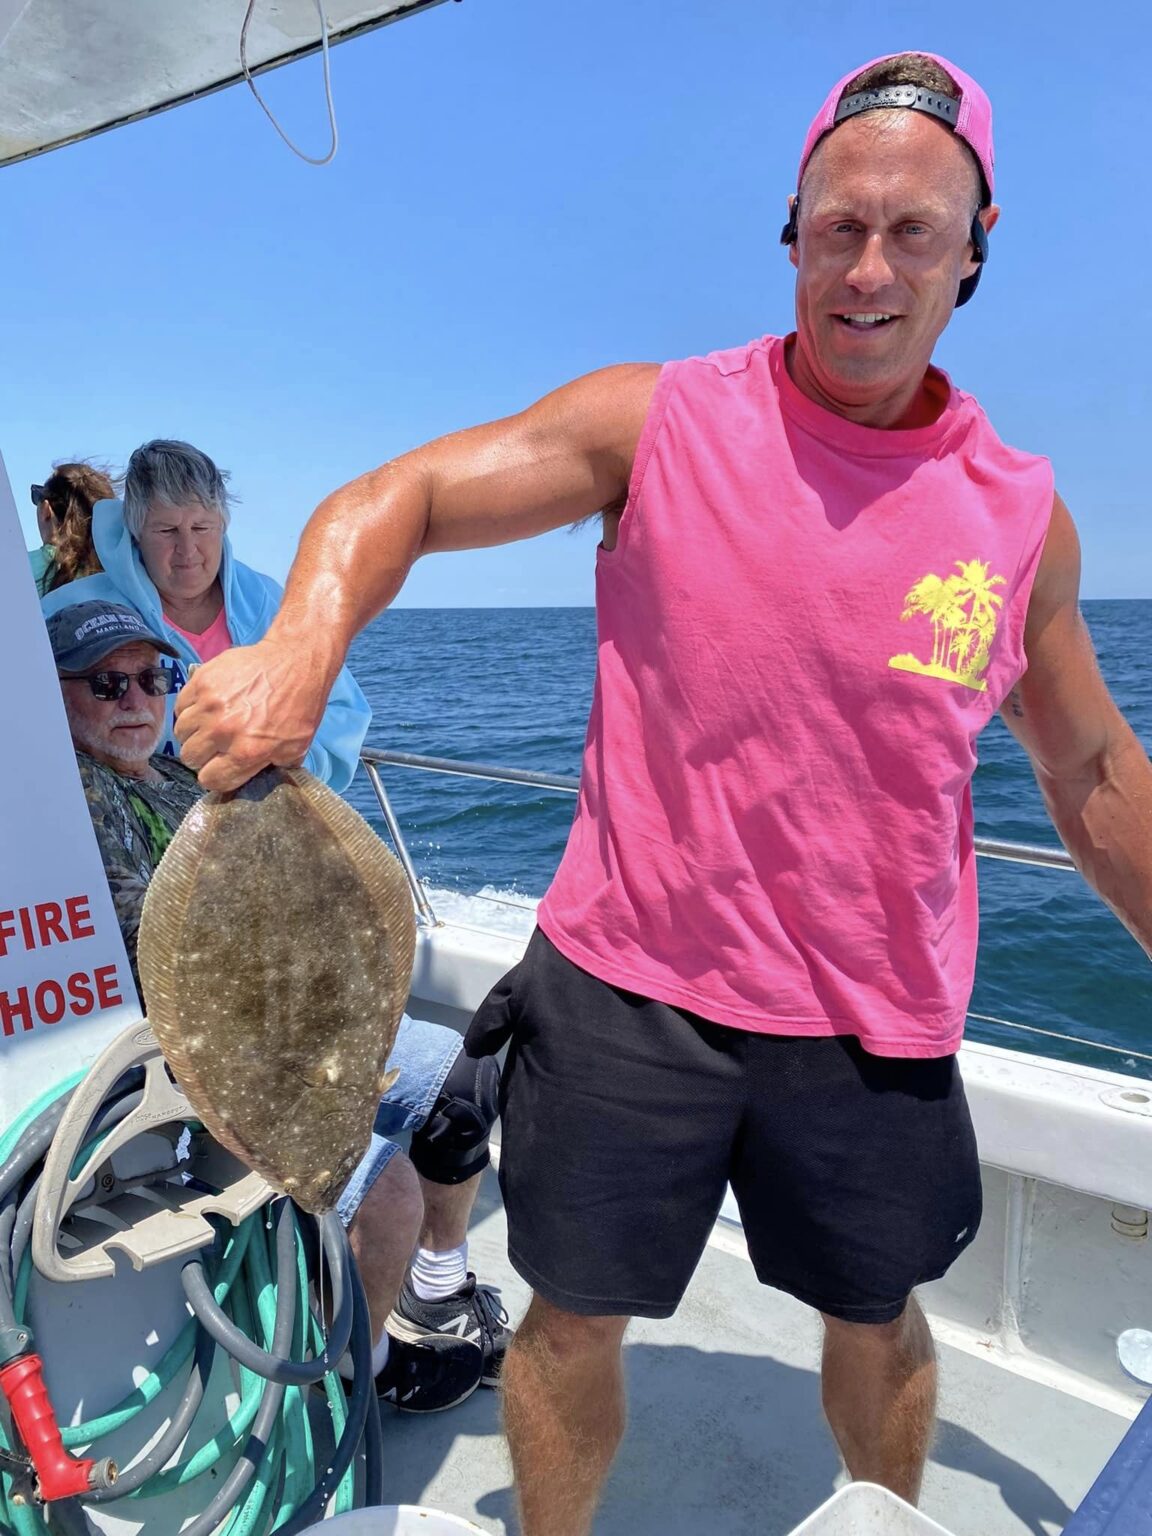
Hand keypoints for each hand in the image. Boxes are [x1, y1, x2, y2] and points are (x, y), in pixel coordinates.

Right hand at [174, 639, 332, 791]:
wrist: (294, 661)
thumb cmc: (299, 705)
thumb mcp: (296, 747)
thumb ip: (273, 768)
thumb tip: (257, 780)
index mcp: (246, 752)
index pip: (210, 779)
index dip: (215, 776)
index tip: (219, 769)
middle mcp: (223, 730)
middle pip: (190, 757)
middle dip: (202, 756)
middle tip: (215, 746)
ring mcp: (208, 704)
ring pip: (181, 733)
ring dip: (193, 733)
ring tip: (209, 725)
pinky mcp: (201, 681)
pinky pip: (180, 706)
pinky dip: (189, 710)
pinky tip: (205, 708)